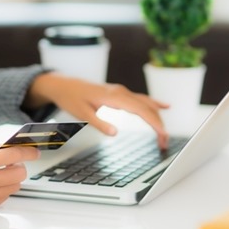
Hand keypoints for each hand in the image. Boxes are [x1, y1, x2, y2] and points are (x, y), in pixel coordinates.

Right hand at [0, 145, 39, 213]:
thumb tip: (14, 148)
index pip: (11, 156)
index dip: (27, 152)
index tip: (34, 151)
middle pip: (17, 174)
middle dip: (19, 166)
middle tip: (13, 162)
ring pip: (13, 188)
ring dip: (11, 179)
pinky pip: (2, 200)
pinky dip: (2, 191)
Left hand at [25, 72, 169, 148]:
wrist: (64, 84)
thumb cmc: (71, 98)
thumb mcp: (82, 114)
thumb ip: (99, 123)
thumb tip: (115, 133)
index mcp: (113, 96)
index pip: (141, 109)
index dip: (154, 122)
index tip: (163, 134)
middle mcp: (121, 92)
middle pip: (147, 107)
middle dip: (159, 124)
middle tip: (165, 143)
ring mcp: (121, 92)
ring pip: (146, 103)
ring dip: (157, 118)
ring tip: (164, 135)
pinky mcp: (120, 94)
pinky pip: (141, 99)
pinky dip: (153, 104)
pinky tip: (164, 106)